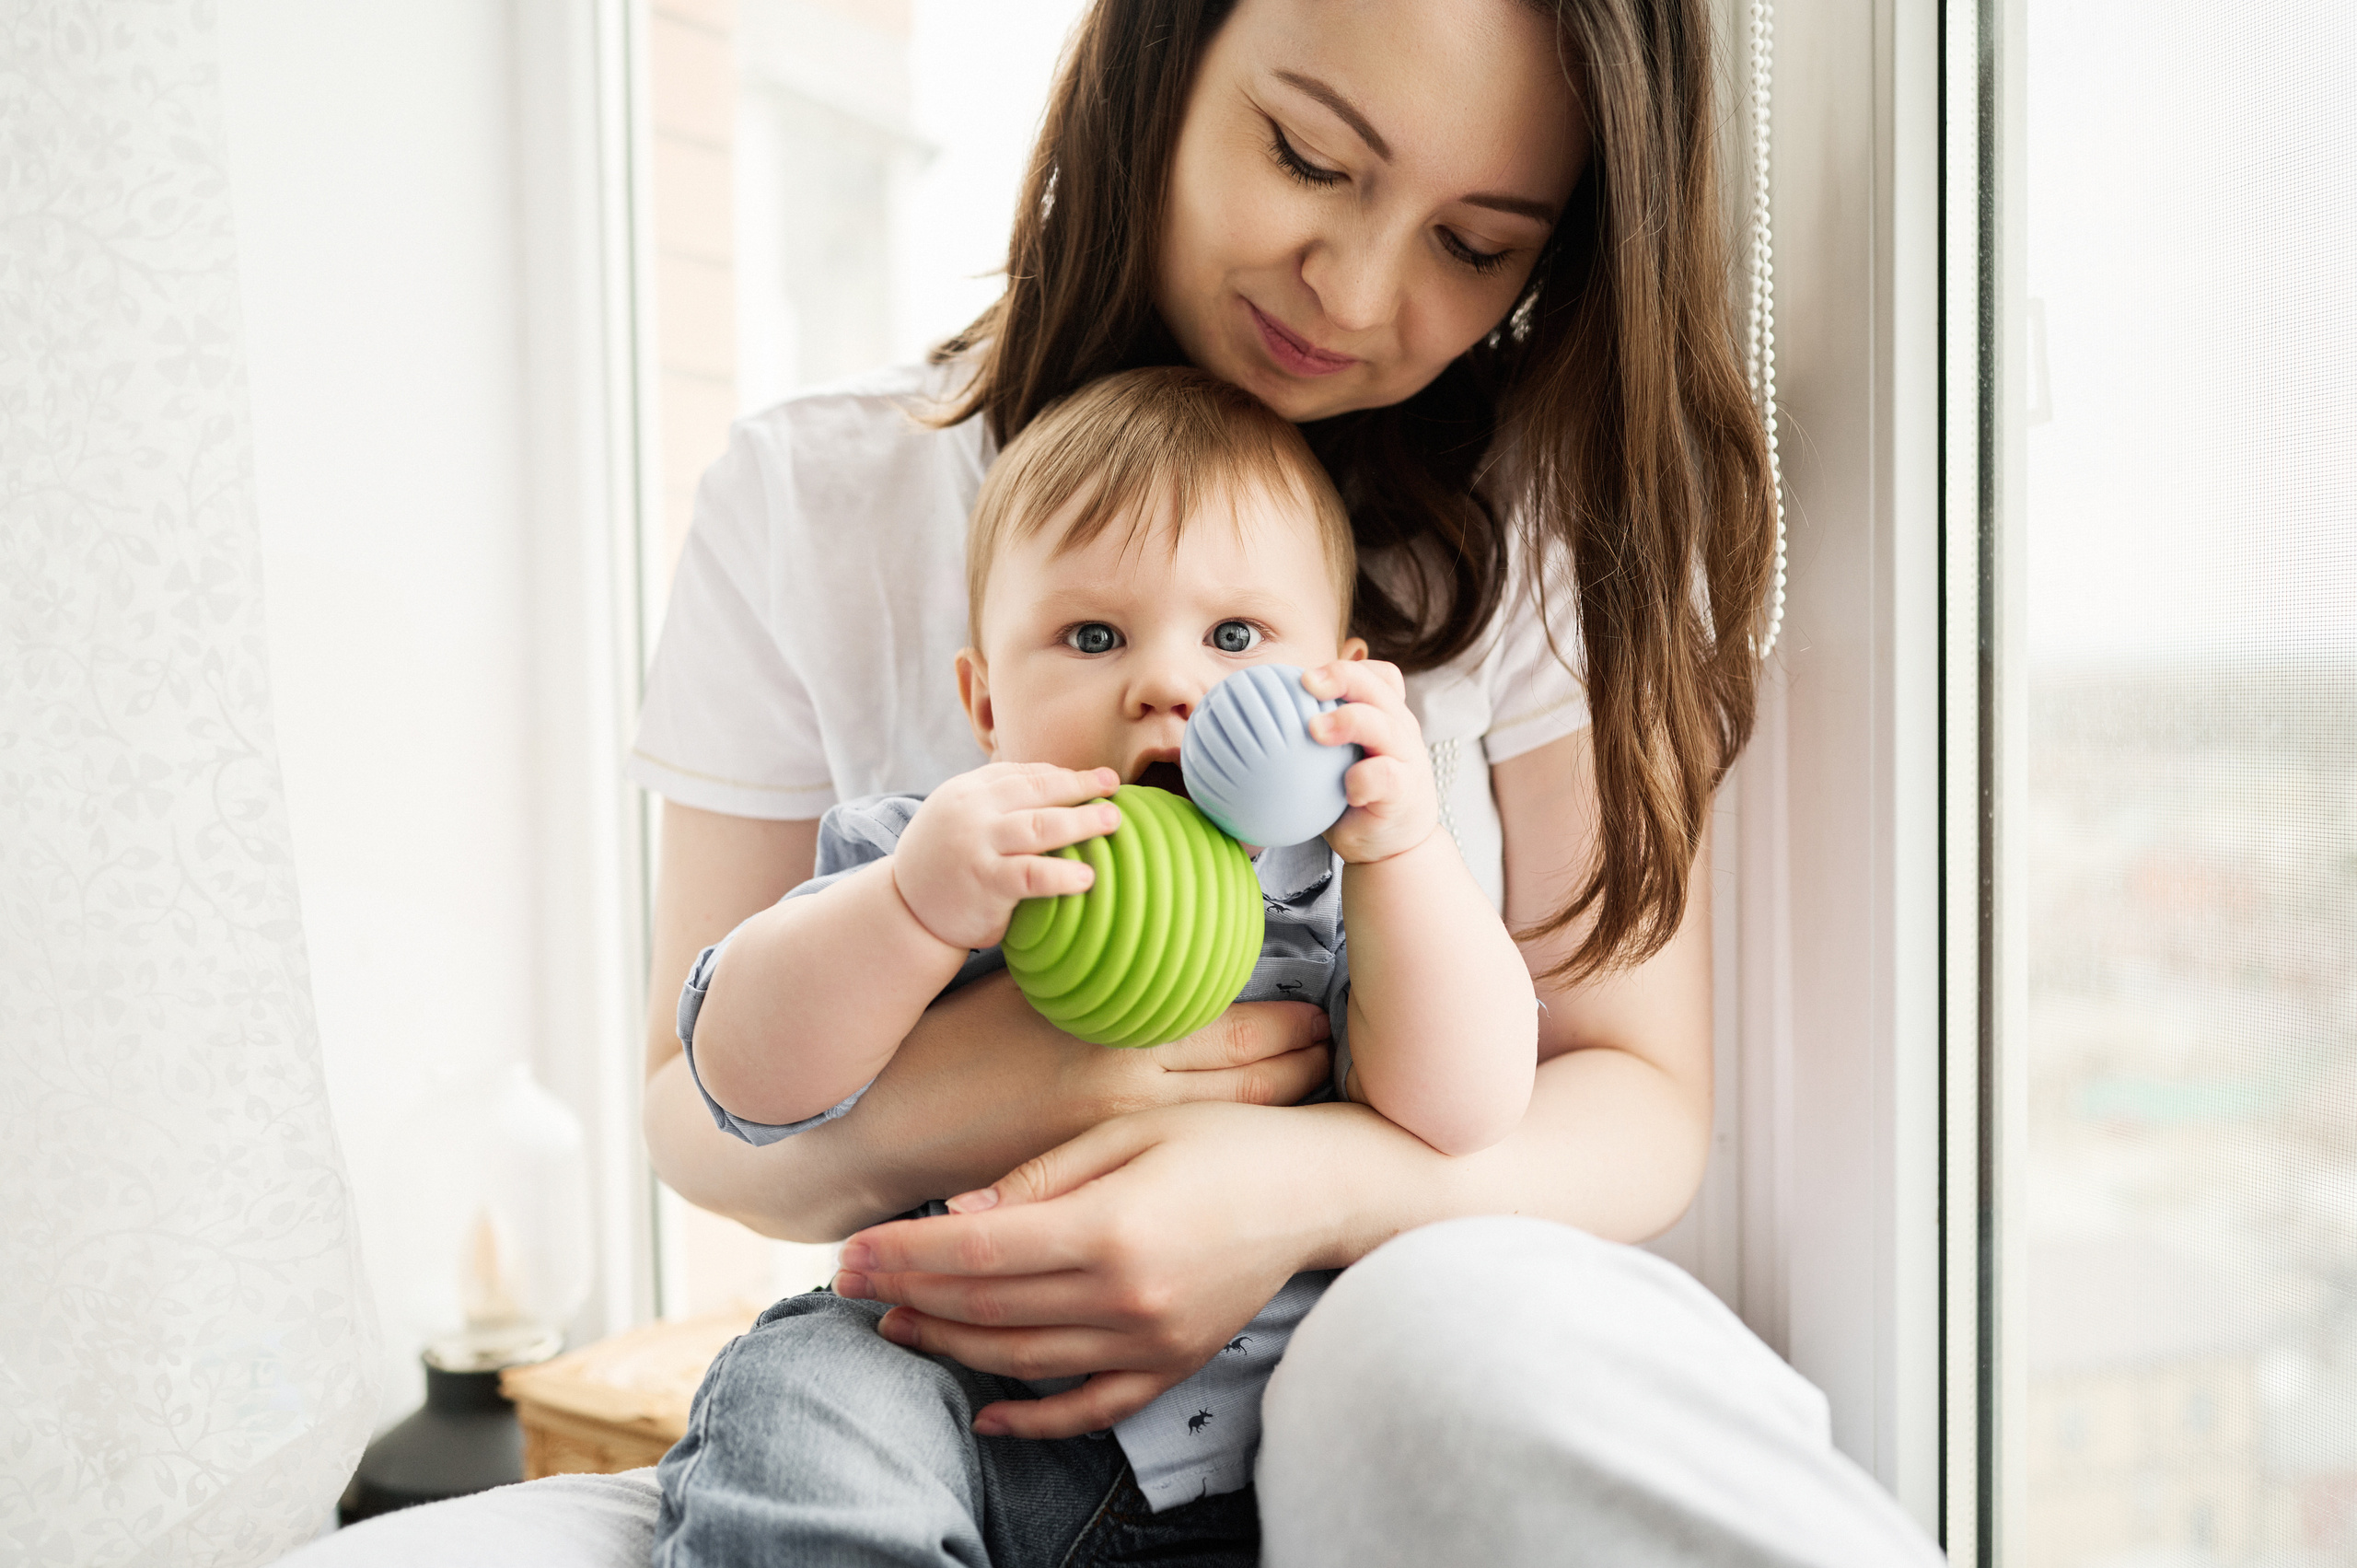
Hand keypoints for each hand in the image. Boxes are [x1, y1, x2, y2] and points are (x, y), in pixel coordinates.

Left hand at [832, 1099, 1350, 1437]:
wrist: (1317, 1190)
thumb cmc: (1221, 1142)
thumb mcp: (1127, 1129)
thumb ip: (1037, 1178)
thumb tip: (954, 1218)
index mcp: (1109, 1227)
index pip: (976, 1255)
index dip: (903, 1256)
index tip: (849, 1250)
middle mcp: (1125, 1298)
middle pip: (987, 1311)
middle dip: (907, 1297)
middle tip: (849, 1282)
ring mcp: (1149, 1343)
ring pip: (1022, 1363)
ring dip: (949, 1348)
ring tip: (896, 1325)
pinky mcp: (1171, 1367)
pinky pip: (1089, 1409)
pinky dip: (1033, 1419)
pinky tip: (987, 1416)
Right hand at [893, 763, 1119, 949]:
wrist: (906, 909)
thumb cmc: (947, 861)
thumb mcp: (963, 818)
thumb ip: (1000, 802)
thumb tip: (1062, 783)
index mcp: (969, 790)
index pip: (1026, 775)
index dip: (1065, 775)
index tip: (1099, 779)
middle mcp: (972, 810)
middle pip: (1038, 791)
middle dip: (1080, 787)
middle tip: (1114, 789)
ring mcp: (978, 845)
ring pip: (1041, 826)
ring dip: (1081, 822)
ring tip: (1111, 822)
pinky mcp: (984, 881)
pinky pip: (1030, 874)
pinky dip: (1060, 874)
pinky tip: (1086, 878)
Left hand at [1300, 660, 1436, 863]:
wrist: (1391, 847)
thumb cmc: (1355, 798)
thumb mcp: (1335, 761)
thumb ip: (1314, 737)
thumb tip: (1248, 723)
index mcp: (1383, 716)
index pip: (1375, 675)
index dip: (1344, 667)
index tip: (1305, 677)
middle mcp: (1398, 729)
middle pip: (1377, 686)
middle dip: (1341, 676)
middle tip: (1306, 683)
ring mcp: (1406, 758)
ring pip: (1383, 724)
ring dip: (1348, 720)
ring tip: (1315, 730)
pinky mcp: (1404, 792)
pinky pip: (1386, 775)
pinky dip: (1362, 779)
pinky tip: (1345, 790)